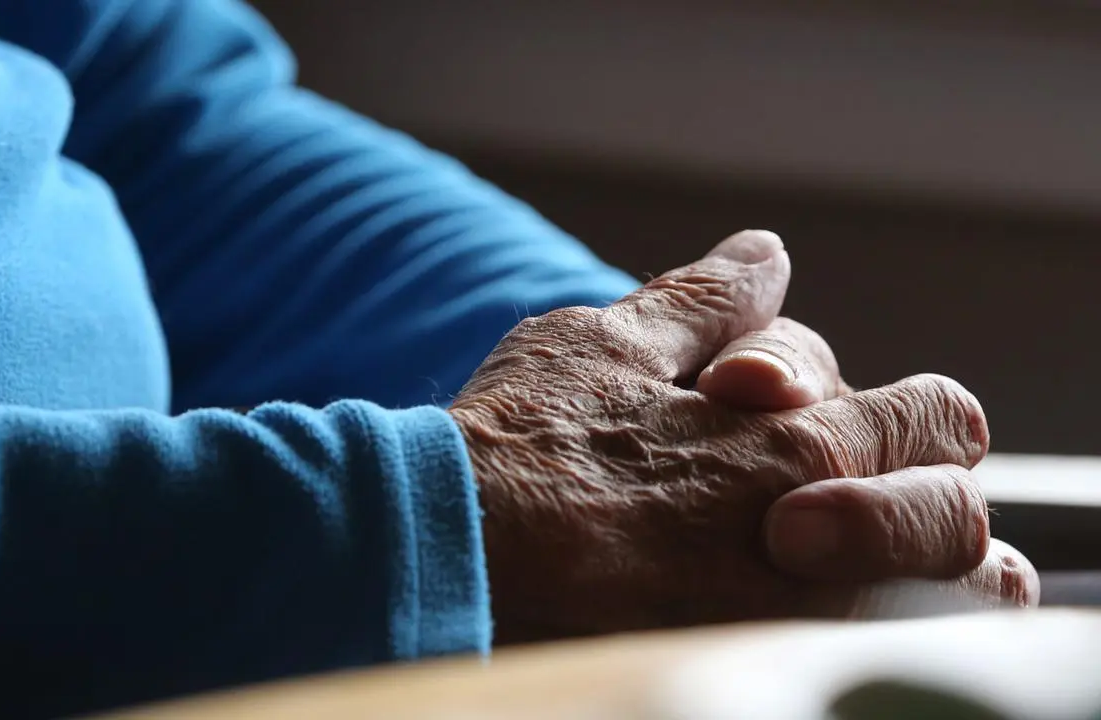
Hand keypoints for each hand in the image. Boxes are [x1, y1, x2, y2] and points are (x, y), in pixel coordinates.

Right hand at [450, 231, 1035, 644]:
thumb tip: (764, 253)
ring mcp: (798, 614)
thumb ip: (704, 304)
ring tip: (859, 572)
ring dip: (921, 579)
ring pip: (940, 606)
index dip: (917, 420)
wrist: (455, 555)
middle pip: (959, 522)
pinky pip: (861, 653)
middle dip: (929, 505)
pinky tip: (803, 606)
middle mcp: (825, 531)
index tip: (875, 431)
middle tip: (871, 510)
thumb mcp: (606, 345)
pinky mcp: (750, 660)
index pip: (937, 419)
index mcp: (800, 435)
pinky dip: (864, 628)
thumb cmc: (521, 444)